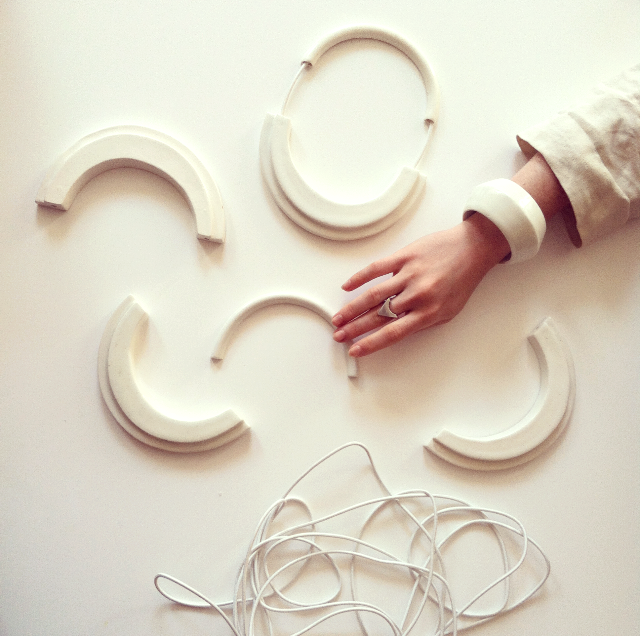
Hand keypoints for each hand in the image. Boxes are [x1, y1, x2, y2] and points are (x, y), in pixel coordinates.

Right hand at [332, 214, 509, 356]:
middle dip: (355, 328)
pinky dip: (359, 278)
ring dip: (352, 308)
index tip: (356, 350)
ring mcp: (409, 274)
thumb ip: (423, 322)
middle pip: (378, 316)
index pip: (393, 333)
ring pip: (373, 295)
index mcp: (429, 312)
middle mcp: (417, 295)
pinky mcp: (404, 256)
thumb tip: (396, 329)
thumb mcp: (449, 311)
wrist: (473, 249)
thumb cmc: (461, 280)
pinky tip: (347, 287)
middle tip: (339, 336)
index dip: (371, 343)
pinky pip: (376, 269)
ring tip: (338, 318)